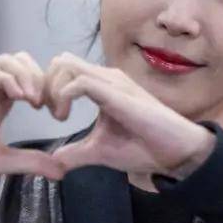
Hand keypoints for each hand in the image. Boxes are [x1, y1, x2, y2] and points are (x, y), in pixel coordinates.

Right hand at [0, 52, 58, 211]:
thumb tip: (62, 172)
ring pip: (9, 60)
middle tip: (49, 106)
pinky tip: (20, 99)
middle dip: (43, 79)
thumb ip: (29, 163)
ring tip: (35, 102)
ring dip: (28, 76)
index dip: (51, 91)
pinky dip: (10, 80)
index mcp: (1, 102)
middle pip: (24, 61)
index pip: (33, 79)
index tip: (59, 115)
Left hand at [44, 52, 215, 182]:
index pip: (65, 69)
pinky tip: (65, 118)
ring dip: (53, 89)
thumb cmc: (144, 147)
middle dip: (46, 84)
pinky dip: (63, 96)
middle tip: (49, 113)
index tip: (49, 114)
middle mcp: (106, 77)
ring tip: (57, 115)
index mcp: (102, 86)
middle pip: (61, 61)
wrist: (175, 151)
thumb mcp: (100, 151)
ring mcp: (112, 82)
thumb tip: (54, 160)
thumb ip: (76, 152)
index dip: (49, 89)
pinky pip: (79, 81)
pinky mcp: (116, 92)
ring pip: (66, 65)